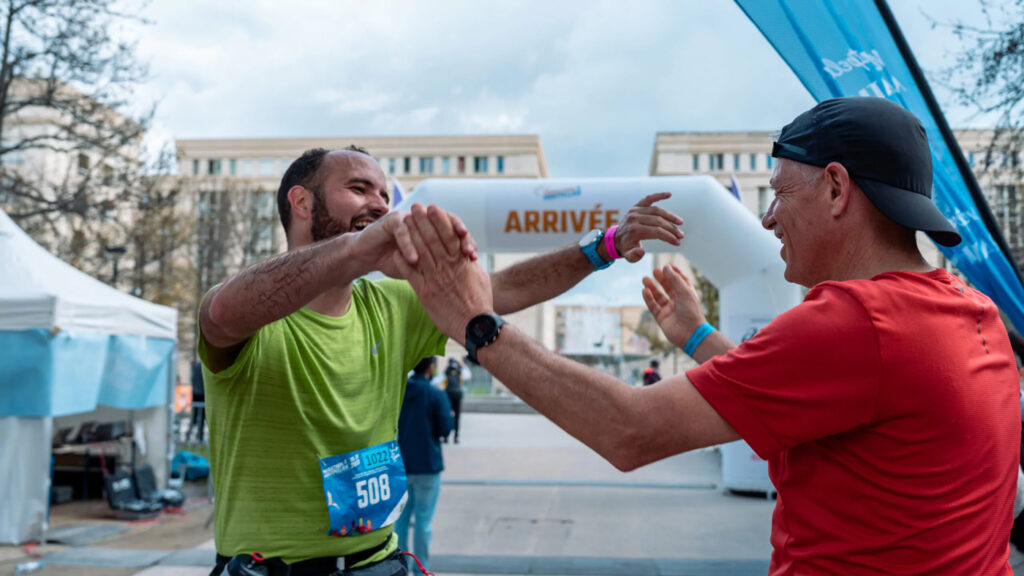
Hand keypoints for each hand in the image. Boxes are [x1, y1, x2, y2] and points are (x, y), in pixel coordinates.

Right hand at [353, 210, 477, 278]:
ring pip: (427, 225)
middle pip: (446, 224)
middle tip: (467, 254)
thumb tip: (468, 276)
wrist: (369, 256)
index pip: (455, 231)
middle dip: (458, 240)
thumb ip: (441, 266)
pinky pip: (403, 231)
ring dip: (435, 241)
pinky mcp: (391, 220)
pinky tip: (415, 259)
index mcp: (433, 227)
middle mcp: (423, 219)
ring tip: (443, 259)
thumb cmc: (398, 261)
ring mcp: (408, 218)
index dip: (466, 242)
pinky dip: (409, 245)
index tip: (474, 257)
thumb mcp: (423, 265)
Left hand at [392, 203, 493, 341]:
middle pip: (432, 239)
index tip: (432, 208)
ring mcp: (435, 280)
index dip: (439, 219)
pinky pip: (411, 274)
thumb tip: (466, 254)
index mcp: (461, 262)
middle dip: (422, 221)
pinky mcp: (426, 294)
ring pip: (420, 252)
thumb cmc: (481, 302)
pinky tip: (396, 251)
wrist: (475, 325)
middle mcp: (447, 267)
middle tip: (415, 207)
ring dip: (410, 235)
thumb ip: (470, 264)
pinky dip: (403, 262)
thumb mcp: (480, 277)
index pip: (449, 235)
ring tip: (403, 222)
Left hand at [608, 192, 683, 262]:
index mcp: (634, 230)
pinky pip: (648, 199)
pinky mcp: (636, 206)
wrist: (616, 239)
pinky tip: (669, 194)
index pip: (656, 231)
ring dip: (670, 216)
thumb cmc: (625, 248)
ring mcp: (635, 210)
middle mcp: (634, 218)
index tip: (677, 242)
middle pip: (658, 221)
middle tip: (681, 235)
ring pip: (657, 210)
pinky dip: (658, 195)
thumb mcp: (628, 256)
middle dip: (672, 229)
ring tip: (680, 223)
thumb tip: (641, 251)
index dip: (669, 236)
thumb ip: (634, 256)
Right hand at [641, 265, 705, 347]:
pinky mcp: (661, 317)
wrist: (690, 333)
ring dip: (652, 287)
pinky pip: (653, 306)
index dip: (674, 273)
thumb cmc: (692, 312)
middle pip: (668, 287)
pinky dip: (648, 298)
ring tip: (645, 279)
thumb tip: (666, 267)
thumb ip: (674, 279)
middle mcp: (678, 301)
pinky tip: (645, 291)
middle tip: (654, 271)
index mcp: (687, 294)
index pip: (680, 281)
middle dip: (661, 278)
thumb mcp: (684, 291)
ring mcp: (669, 309)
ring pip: (658, 296)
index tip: (667, 266)